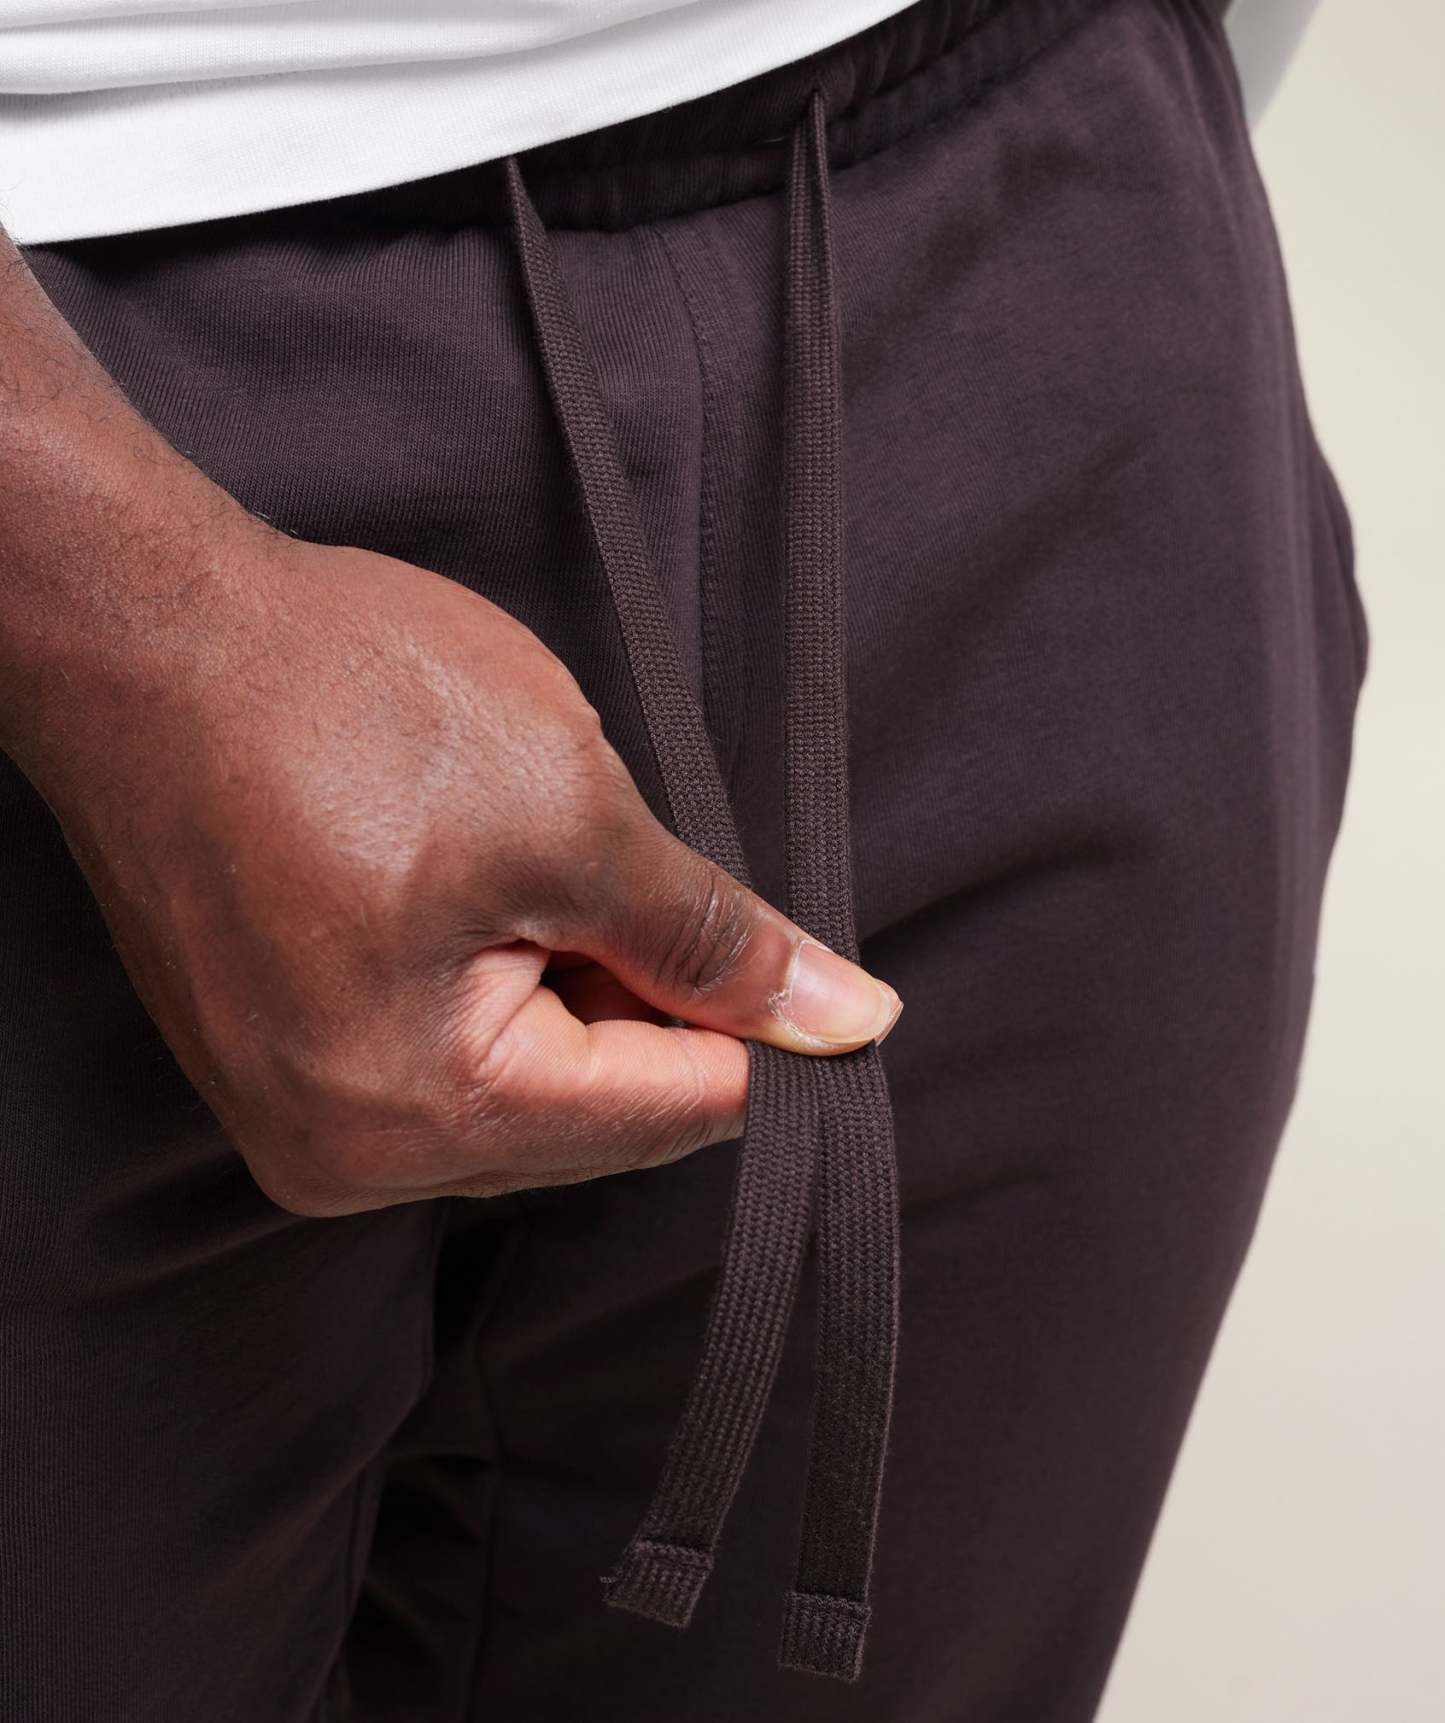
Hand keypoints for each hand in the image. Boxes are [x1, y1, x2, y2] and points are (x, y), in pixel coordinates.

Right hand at [19, 522, 900, 1214]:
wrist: (144, 632)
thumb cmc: (334, 702)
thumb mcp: (569, 812)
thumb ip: (714, 939)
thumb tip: (847, 1018)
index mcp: (421, 1117)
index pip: (673, 1114)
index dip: (759, 1026)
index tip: (793, 948)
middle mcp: (347, 1155)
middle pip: (598, 1112)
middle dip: (649, 993)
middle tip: (615, 856)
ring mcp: (300, 1112)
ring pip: (529, 1082)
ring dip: (574, 977)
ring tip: (518, 850)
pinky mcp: (284, 1057)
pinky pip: (449, 1054)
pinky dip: (505, 977)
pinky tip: (480, 878)